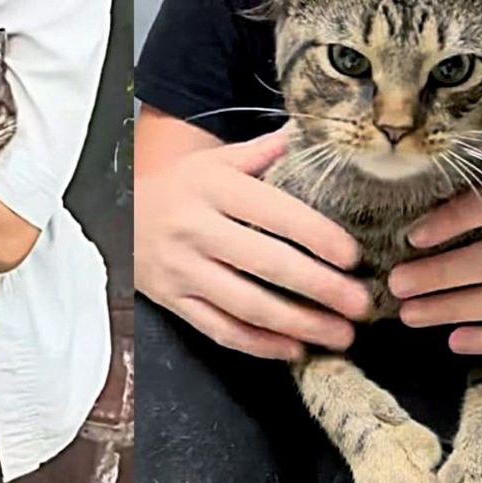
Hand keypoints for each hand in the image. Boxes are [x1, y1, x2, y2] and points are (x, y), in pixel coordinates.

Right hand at [136, 128, 370, 360]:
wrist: (121, 213)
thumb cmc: (182, 186)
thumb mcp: (217, 161)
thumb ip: (265, 152)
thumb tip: (316, 133)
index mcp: (213, 188)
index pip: (274, 212)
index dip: (317, 236)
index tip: (353, 256)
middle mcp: (196, 228)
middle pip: (266, 263)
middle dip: (320, 287)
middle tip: (360, 303)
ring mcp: (182, 269)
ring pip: (246, 305)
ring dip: (298, 324)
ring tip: (340, 334)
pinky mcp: (173, 301)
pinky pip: (220, 329)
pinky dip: (259, 345)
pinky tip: (294, 349)